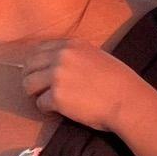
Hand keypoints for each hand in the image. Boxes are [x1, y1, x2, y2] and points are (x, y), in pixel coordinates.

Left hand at [27, 39, 156, 137]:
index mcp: (72, 45)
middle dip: (31, 78)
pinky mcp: (56, 96)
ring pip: (29, 84)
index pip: (39, 49)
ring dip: (35, 94)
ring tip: (47, 100)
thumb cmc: (119, 82)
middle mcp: (61, 56)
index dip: (37, 64)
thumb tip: (59, 64)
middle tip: (38, 90)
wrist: (127, 101)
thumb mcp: (97, 56)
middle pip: (29, 65)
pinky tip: (57, 111)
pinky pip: (40, 103)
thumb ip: (76, 56)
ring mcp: (57, 76)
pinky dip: (46, 109)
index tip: (40, 74)